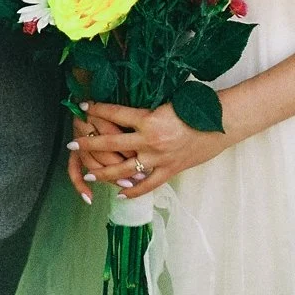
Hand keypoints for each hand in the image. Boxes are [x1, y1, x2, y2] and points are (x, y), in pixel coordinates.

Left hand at [68, 99, 232, 199]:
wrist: (222, 123)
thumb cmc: (197, 107)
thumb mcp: (169, 101)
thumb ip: (148, 108)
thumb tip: (129, 106)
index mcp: (149, 118)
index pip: (115, 113)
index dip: (98, 109)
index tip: (84, 106)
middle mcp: (150, 140)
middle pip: (112, 142)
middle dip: (89, 143)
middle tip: (72, 144)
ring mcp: (159, 159)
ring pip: (124, 169)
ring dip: (104, 171)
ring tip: (89, 173)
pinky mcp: (169, 171)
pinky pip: (147, 185)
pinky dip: (133, 190)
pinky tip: (120, 193)